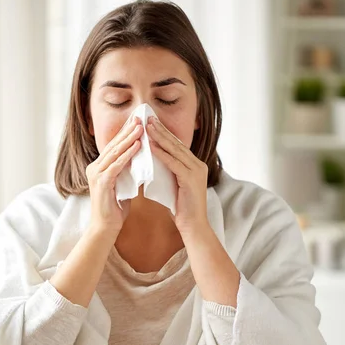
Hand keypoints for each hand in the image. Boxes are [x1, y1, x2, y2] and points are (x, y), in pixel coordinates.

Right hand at [86, 116, 142, 233]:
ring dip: (129, 139)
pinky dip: (127, 155)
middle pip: (113, 145)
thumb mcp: (123, 185)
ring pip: (114, 152)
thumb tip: (140, 161)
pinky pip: (116, 165)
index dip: (125, 133)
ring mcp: (96, 175)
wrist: (105, 228)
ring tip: (141, 128)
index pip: (114, 146)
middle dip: (127, 131)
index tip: (138, 122)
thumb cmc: (115, 209)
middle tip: (140, 118)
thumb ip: (127, 172)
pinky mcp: (101, 183)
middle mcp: (94, 168)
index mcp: (99, 167)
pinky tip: (137, 147)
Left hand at [146, 116, 208, 235]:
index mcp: (195, 165)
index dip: (163, 133)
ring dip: (160, 137)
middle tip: (146, 118)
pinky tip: (151, 146)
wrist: (193, 226)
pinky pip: (174, 163)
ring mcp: (196, 171)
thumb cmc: (181, 209)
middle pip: (176, 143)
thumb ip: (168, 172)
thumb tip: (152, 161)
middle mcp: (198, 165)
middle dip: (161, 130)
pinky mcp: (191, 179)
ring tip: (146, 127)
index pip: (177, 145)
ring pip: (175, 150)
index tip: (150, 123)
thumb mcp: (173, 185)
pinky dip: (162, 153)